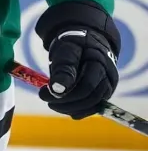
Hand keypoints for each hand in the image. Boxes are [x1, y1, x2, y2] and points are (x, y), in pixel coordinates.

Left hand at [35, 0, 119, 118]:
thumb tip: (57, 90)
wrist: (87, 40)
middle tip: (45, 99)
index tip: (43, 93)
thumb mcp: (65, 50)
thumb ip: (63, 68)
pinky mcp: (104, 92)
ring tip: (52, 104)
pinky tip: (65, 108)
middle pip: (90, 97)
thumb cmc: (74, 43)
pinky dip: (79, 110)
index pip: (87, 85)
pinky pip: (94, 106)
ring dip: (71, 108)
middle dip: (66, 102)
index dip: (66, 93)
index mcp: (99, 62)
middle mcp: (108, 76)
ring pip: (93, 104)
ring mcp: (108, 85)